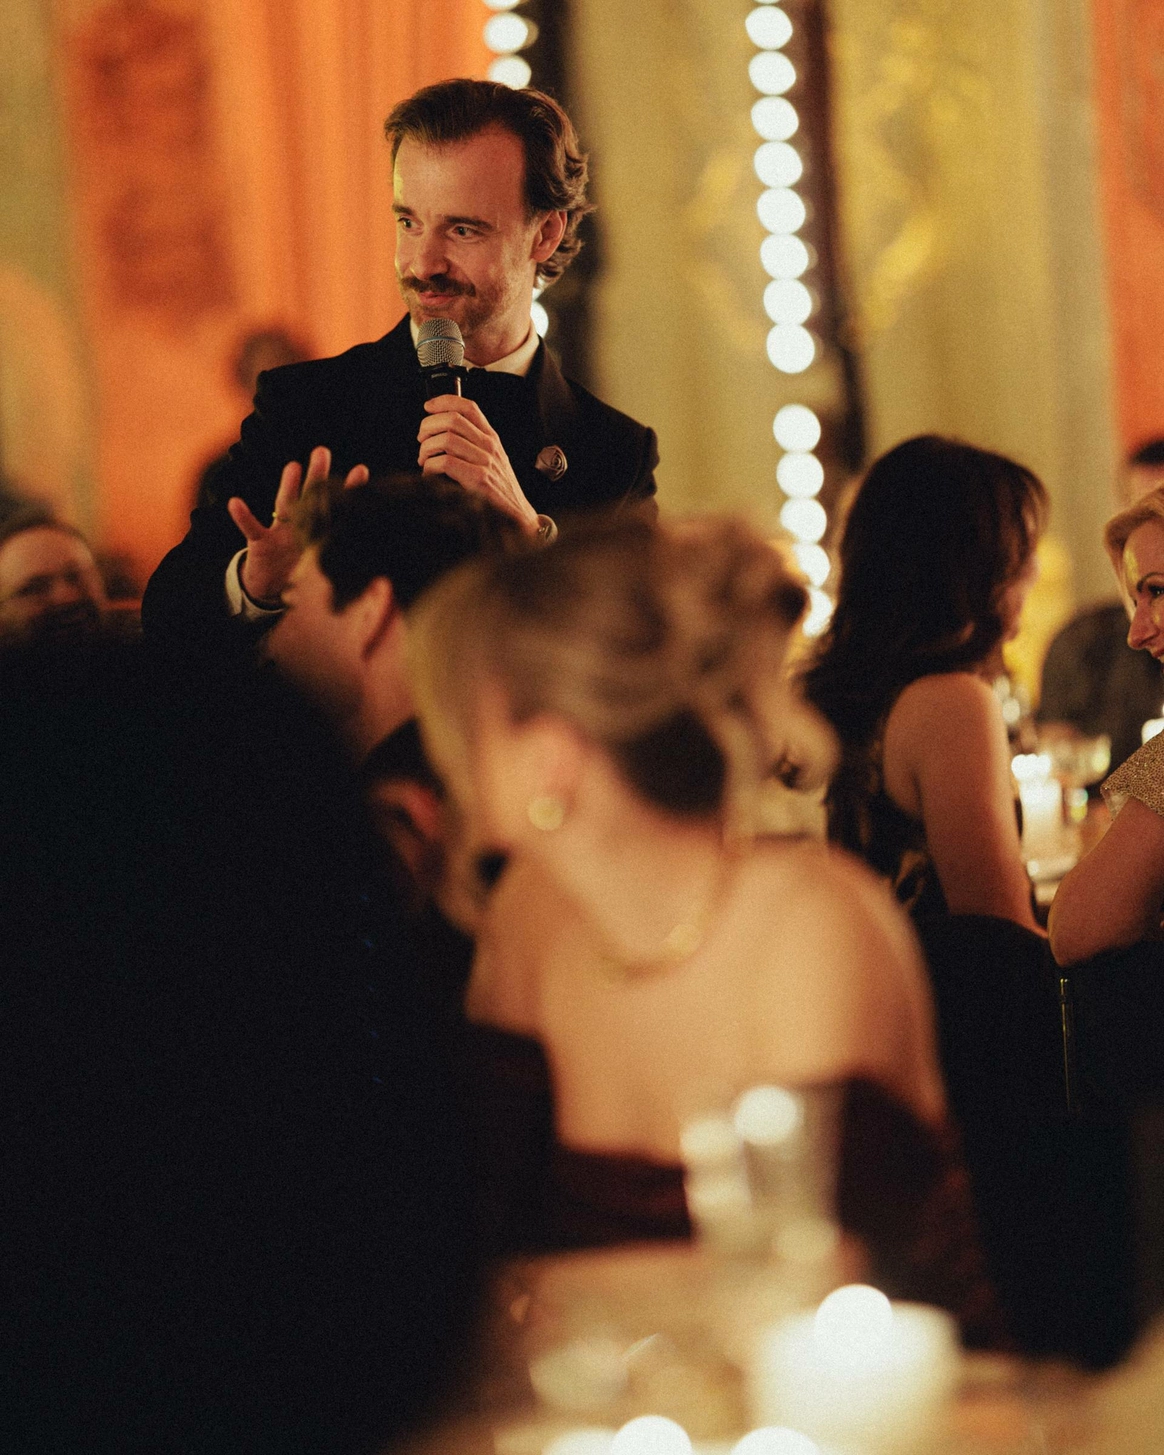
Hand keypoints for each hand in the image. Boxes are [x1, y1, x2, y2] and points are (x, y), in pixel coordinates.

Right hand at [228, 447, 368, 603]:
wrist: (270, 589)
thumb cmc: (298, 571)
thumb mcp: (321, 561)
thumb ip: (339, 549)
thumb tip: (374, 543)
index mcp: (317, 530)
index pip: (335, 507)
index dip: (347, 490)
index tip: (362, 470)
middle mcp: (300, 525)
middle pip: (309, 496)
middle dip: (317, 475)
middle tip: (323, 452)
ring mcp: (279, 531)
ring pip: (284, 504)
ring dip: (288, 486)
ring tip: (293, 467)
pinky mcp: (260, 543)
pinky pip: (250, 528)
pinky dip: (242, 516)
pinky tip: (236, 503)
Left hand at [418, 395, 538, 533]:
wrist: (518, 517)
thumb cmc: (500, 491)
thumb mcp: (492, 461)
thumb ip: (472, 445)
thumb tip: (440, 434)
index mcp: (491, 438)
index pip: (468, 407)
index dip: (444, 401)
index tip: (428, 407)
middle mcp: (489, 446)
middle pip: (452, 420)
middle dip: (428, 427)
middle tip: (422, 441)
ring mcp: (485, 462)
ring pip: (446, 439)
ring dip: (426, 449)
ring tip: (425, 461)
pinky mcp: (479, 480)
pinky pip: (445, 463)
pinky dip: (430, 469)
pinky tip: (431, 476)